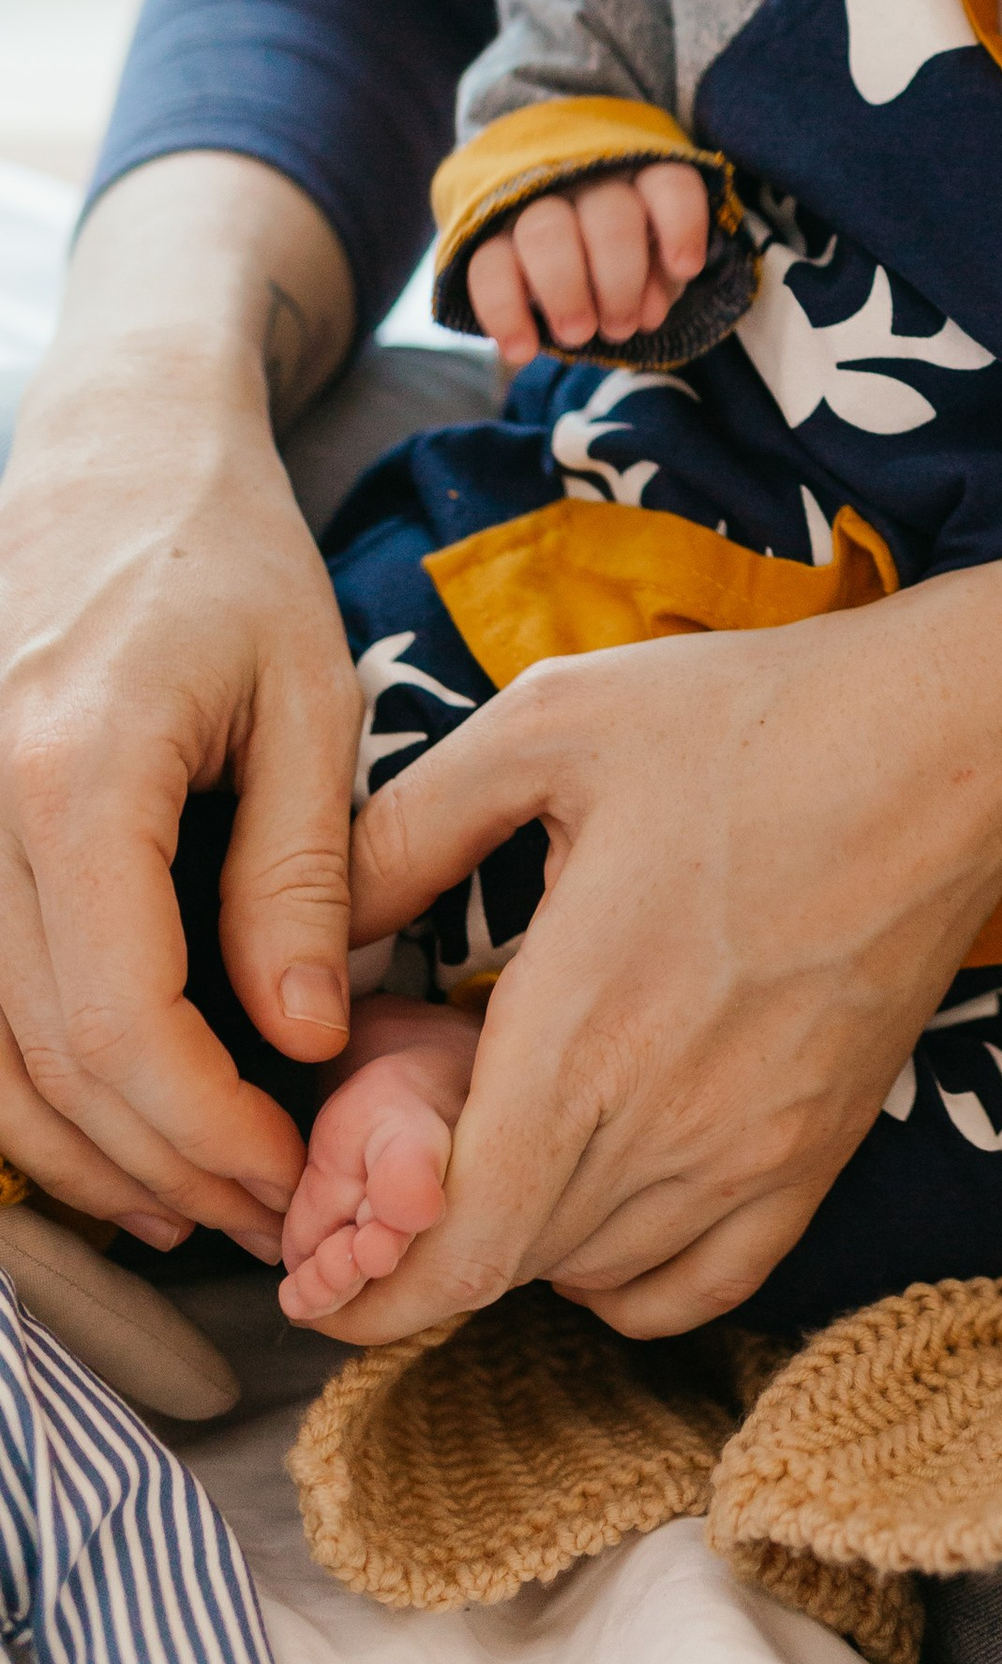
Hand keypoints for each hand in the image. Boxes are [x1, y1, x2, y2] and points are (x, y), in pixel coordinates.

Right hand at [0, 157, 362, 1255]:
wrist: (113, 453)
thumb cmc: (230, 559)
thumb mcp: (309, 696)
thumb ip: (301, 872)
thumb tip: (305, 1041)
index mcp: (73, 775)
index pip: (118, 1020)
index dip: (204, 1125)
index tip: (289, 1171)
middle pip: (43, 1059)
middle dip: (157, 1163)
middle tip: (269, 1211)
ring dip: (87, 1150)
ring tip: (202, 1195)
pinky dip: (31, 1087)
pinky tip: (117, 1128)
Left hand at [312, 550, 1001, 1343]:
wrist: (951, 746)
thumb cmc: (749, 723)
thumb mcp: (544, 728)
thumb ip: (398, 836)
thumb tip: (308, 947)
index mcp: (584, 1036)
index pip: (447, 1253)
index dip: (358, 1278)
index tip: (310, 1242)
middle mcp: (669, 1129)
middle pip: (502, 1272)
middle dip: (414, 1241)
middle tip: (378, 1155)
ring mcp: (753, 1157)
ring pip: (590, 1278)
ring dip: (513, 1245)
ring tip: (489, 1141)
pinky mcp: (816, 1156)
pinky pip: (698, 1285)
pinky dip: (622, 1272)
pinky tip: (592, 1193)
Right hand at [468, 164, 708, 367]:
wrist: (540, 238)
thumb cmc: (616, 256)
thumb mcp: (651, 264)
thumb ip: (657, 281)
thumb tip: (647, 312)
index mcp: (640, 180)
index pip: (668, 185)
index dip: (681, 224)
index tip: (685, 269)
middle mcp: (587, 182)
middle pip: (610, 215)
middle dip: (620, 278)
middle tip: (620, 328)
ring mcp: (531, 204)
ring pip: (545, 233)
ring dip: (564, 291)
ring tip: (578, 336)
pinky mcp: (485, 236)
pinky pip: (486, 267)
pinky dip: (504, 313)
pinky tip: (522, 350)